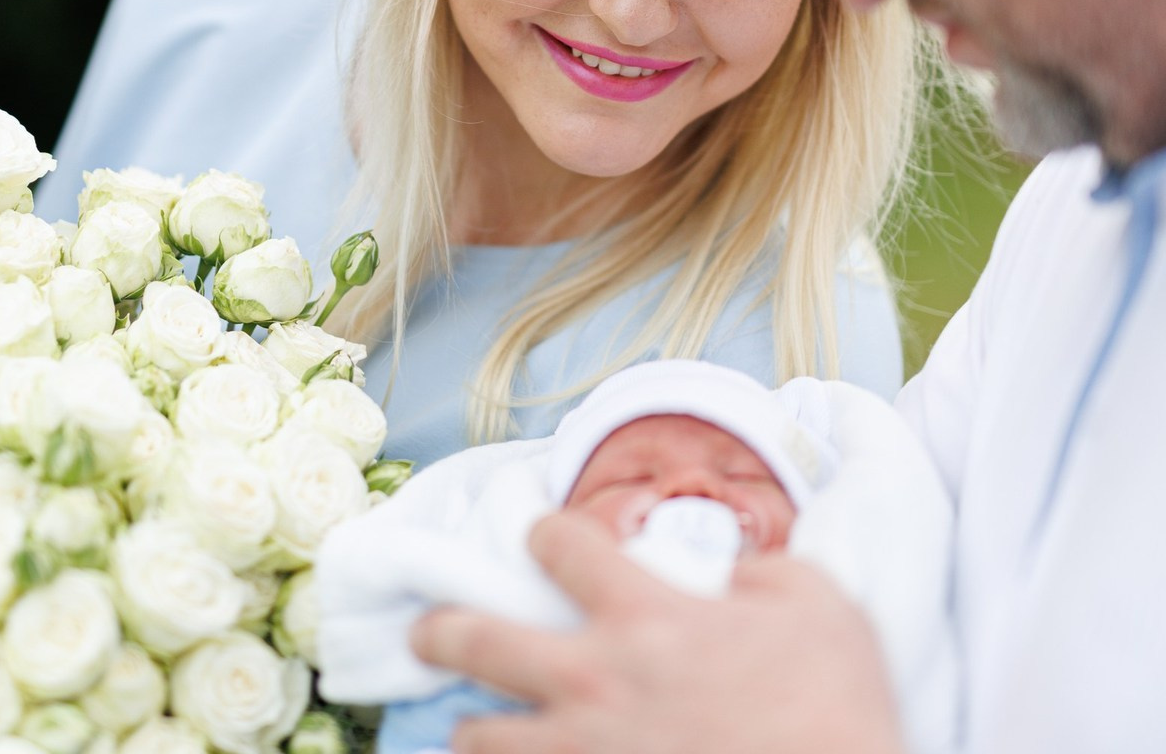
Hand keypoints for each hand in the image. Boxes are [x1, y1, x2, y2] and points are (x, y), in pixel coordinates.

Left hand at [411, 510, 905, 753]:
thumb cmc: (835, 706)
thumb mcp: (820, 603)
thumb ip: (765, 573)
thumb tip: (736, 579)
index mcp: (644, 613)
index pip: (562, 543)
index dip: (546, 532)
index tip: (544, 536)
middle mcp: (594, 679)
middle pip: (479, 639)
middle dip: (441, 629)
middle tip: (428, 632)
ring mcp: (586, 753)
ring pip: (481, 741)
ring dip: (472, 732)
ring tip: (470, 730)